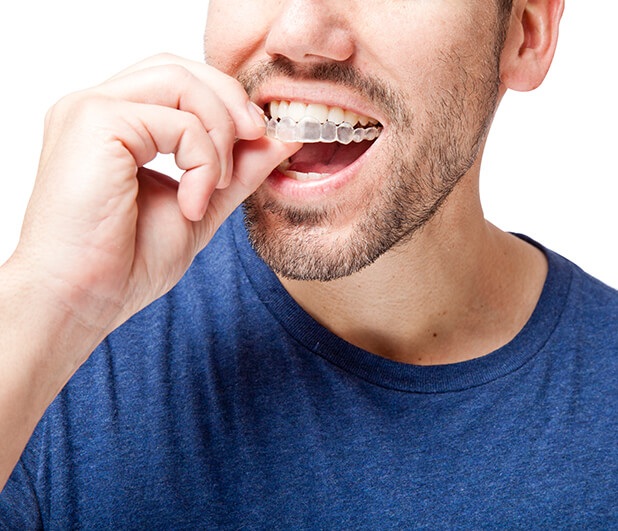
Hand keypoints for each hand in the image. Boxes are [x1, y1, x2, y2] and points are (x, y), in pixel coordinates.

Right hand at [10, 54, 298, 341]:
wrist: (81, 300)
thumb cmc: (125, 262)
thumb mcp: (200, 205)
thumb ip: (236, 170)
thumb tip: (280, 138)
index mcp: (116, 124)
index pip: (179, 81)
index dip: (226, 101)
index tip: (261, 137)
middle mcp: (99, 107)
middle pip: (181, 68)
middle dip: (231, 102)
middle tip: (259, 138)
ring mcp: (92, 110)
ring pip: (181, 81)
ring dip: (219, 131)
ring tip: (215, 185)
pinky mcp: (96, 122)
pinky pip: (177, 120)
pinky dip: (202, 160)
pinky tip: (193, 203)